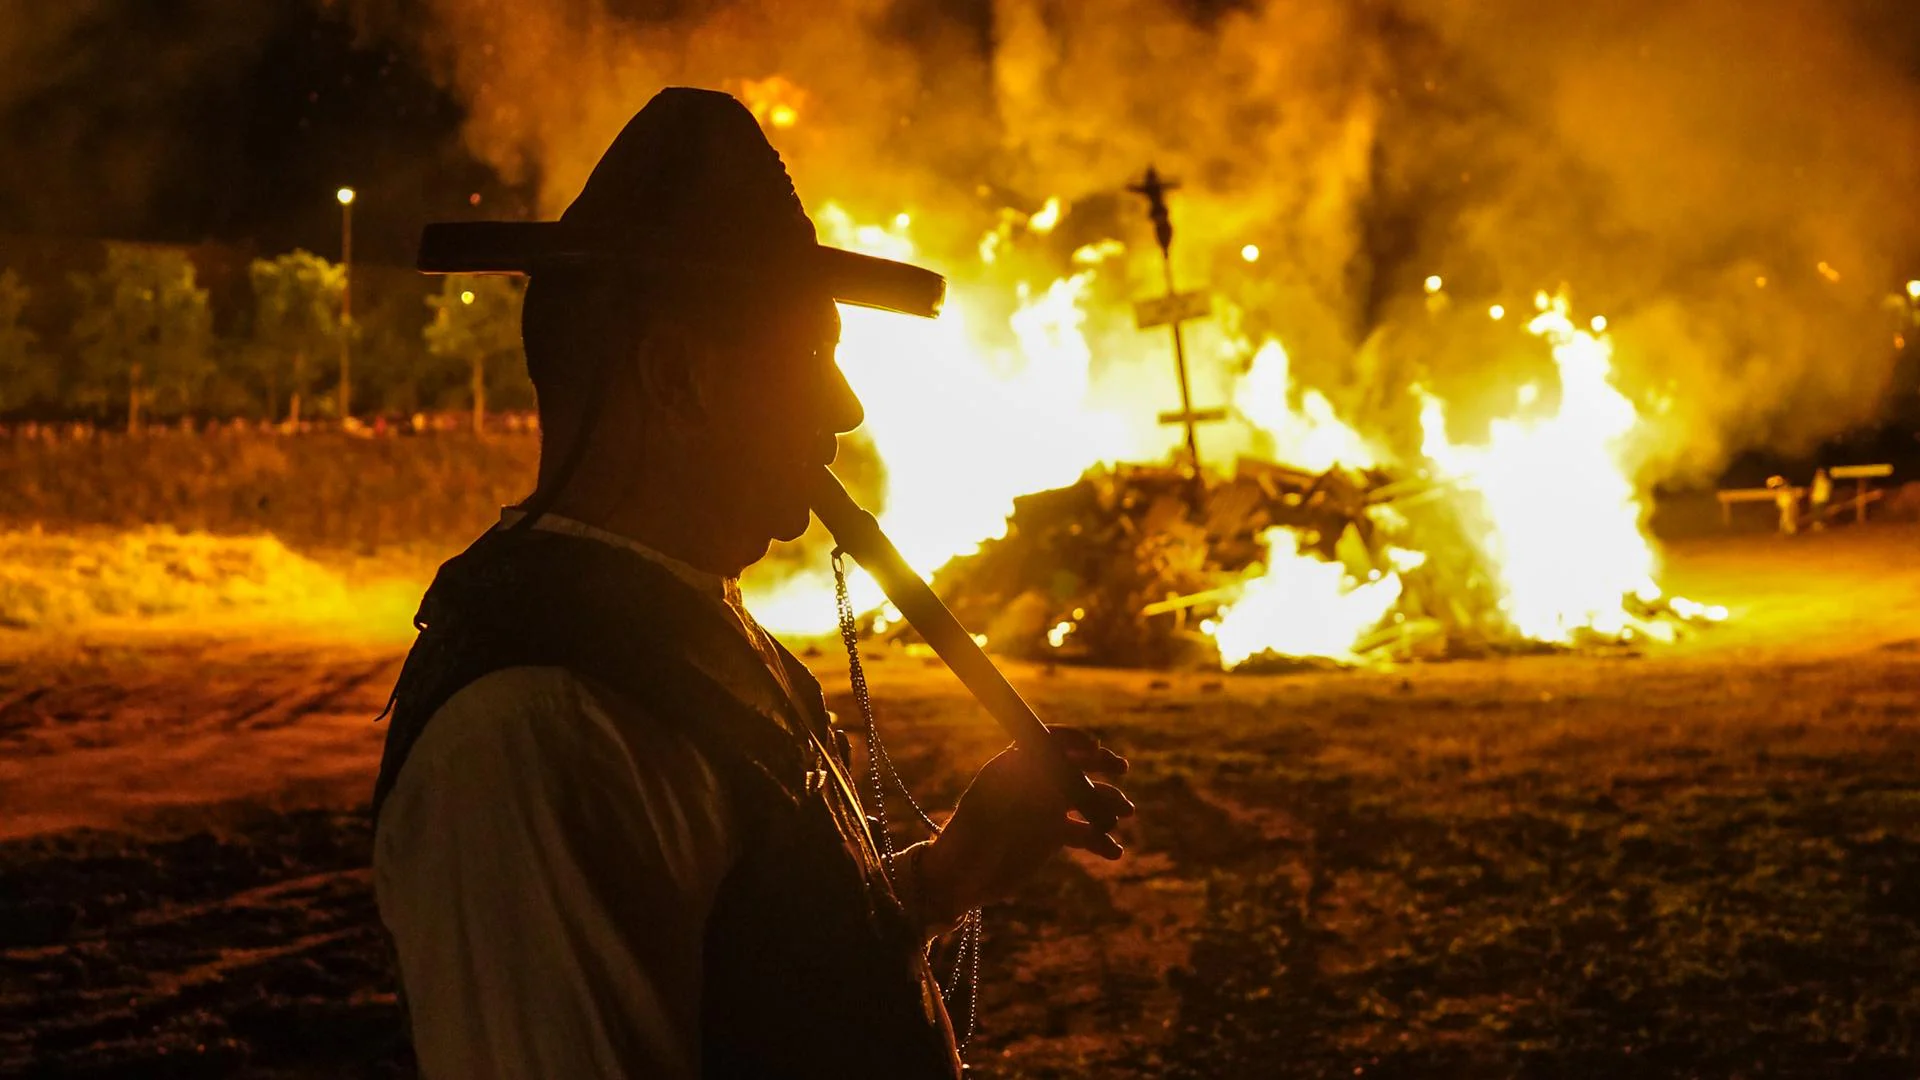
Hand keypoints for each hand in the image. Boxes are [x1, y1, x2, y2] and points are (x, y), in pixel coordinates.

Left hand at [917, 726, 1132, 921]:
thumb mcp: (988, 809)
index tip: (1092, 746)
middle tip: (1121, 768)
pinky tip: (1114, 852)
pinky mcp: (1053, 835)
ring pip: (1085, 799)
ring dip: (1107, 802)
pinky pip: (1084, 831)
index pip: (1047, 742)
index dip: (1071, 741)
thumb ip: (1017, 788)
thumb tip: (1049, 766)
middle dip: (1099, 764)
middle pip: (1073, 765)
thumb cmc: (966, 839)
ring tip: (1124, 813)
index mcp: (1012, 766)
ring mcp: (1045, 809)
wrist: (961, 879)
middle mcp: (1033, 783)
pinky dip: (1100, 840)